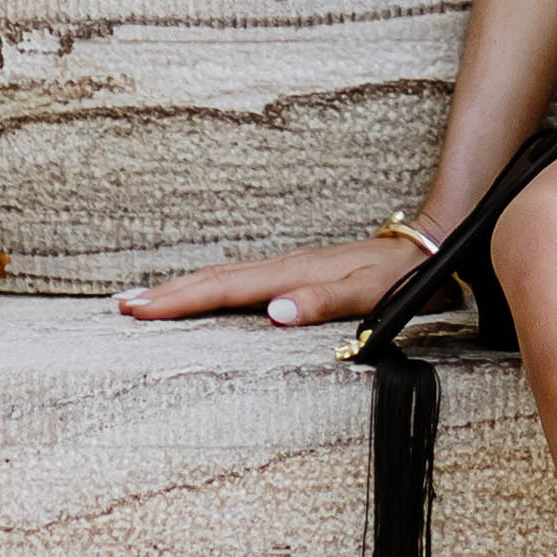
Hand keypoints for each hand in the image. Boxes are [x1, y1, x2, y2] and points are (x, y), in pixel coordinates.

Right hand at [115, 234, 427, 327]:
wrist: (433, 244)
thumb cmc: (405, 276)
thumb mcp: (370, 292)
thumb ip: (324, 302)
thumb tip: (272, 312)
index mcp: (294, 275)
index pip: (227, 289)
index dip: (182, 301)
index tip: (140, 310)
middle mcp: (287, 268)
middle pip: (216, 279)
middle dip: (168, 293)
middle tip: (122, 307)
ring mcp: (292, 269)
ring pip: (226, 279)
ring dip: (185, 289)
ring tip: (145, 300)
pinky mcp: (301, 274)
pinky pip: (244, 283)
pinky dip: (213, 289)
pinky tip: (205, 297)